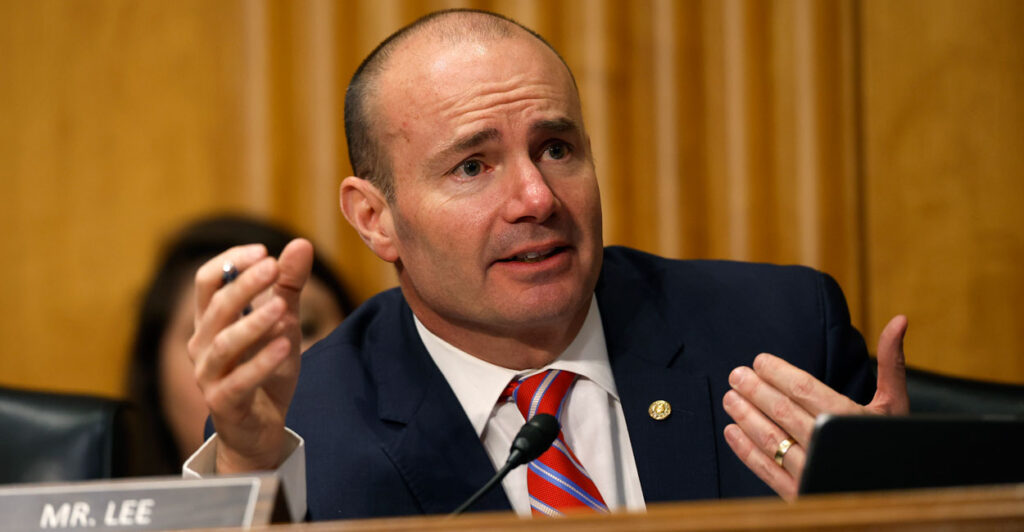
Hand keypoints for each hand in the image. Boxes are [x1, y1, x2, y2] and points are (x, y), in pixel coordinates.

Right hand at [187, 239, 312, 472]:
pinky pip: (240, 380)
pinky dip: (262, 362)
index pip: (207, 282)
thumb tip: (300, 244)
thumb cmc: (266, 371)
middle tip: (273, 267)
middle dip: (245, 285)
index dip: (231, 262)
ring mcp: (209, 376)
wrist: (261, 429)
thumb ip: (289, 287)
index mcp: (211, 322)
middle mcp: (203, 345)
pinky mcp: (224, 403)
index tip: (263, 251)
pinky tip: (284, 345)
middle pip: (217, 308)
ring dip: (253, 323)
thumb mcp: (284, 324)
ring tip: (282, 307)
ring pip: (225, 344)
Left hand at [722, 315, 908, 500]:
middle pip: (783, 411)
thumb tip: (899, 320)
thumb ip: (891, 364)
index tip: (759, 361)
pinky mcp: (800, 496)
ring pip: (772, 440)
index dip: (778, 373)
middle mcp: (830, 447)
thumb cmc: (892, 445)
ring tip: (730, 398)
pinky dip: (746, 451)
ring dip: (746, 417)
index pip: (805, 389)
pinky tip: (732, 432)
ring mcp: (814, 474)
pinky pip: (767, 471)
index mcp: (852, 421)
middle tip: (736, 375)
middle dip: (756, 391)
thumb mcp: (896, 405)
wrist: (898, 495)